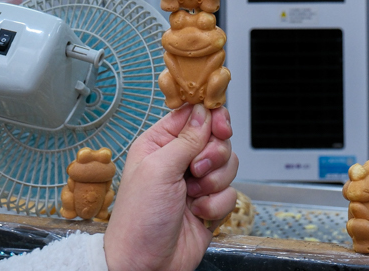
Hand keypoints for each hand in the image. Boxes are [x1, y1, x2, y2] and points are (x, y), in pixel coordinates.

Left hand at [104, 104, 237, 270]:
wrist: (146, 267)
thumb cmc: (139, 220)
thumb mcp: (159, 170)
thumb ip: (186, 139)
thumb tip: (203, 112)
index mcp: (159, 143)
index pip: (192, 115)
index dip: (210, 116)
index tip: (220, 125)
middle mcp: (178, 160)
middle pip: (215, 138)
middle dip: (213, 154)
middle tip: (197, 169)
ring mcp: (194, 183)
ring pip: (226, 165)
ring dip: (214, 181)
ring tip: (194, 195)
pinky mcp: (208, 205)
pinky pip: (230, 193)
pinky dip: (217, 205)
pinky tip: (198, 214)